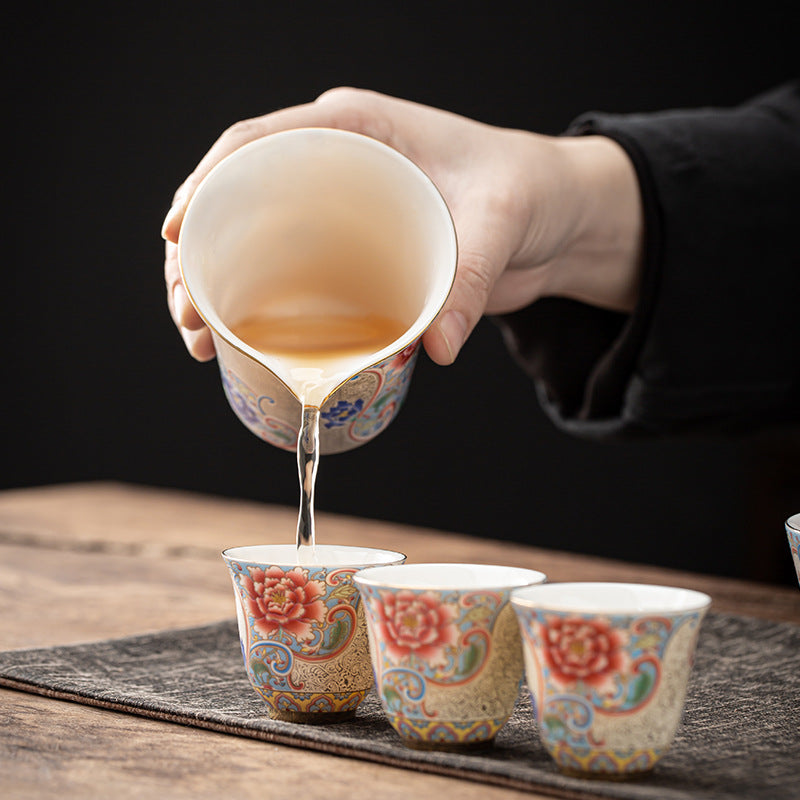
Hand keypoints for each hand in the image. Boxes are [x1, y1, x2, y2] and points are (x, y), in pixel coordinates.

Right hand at [163, 88, 642, 363]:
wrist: (556, 219)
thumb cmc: (527, 192)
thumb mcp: (500, 221)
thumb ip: (470, 281)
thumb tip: (437, 347)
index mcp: (357, 130)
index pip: (256, 144)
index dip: (205, 185)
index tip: (176, 231)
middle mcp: (338, 168)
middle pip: (239, 200)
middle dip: (198, 253)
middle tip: (189, 314)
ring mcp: (342, 214)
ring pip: (255, 243)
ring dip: (218, 288)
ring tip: (201, 339)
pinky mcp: (356, 256)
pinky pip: (291, 275)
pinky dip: (260, 306)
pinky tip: (242, 341)